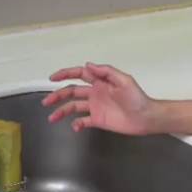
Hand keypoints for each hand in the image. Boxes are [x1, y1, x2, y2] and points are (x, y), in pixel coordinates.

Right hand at [42, 62, 160, 133]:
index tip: (53, 78)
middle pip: (72, 91)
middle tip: (46, 101)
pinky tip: (73, 127)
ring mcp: (95, 107)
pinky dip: (76, 124)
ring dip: (61, 110)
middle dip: (58, 95)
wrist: (146, 117)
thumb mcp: (124, 80)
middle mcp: (95, 93)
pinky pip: (82, 121)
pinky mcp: (98, 120)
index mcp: (100, 82)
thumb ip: (106, 72)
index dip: (66, 74)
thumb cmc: (137, 98)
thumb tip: (88, 64)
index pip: (79, 75)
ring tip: (51, 117)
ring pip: (73, 106)